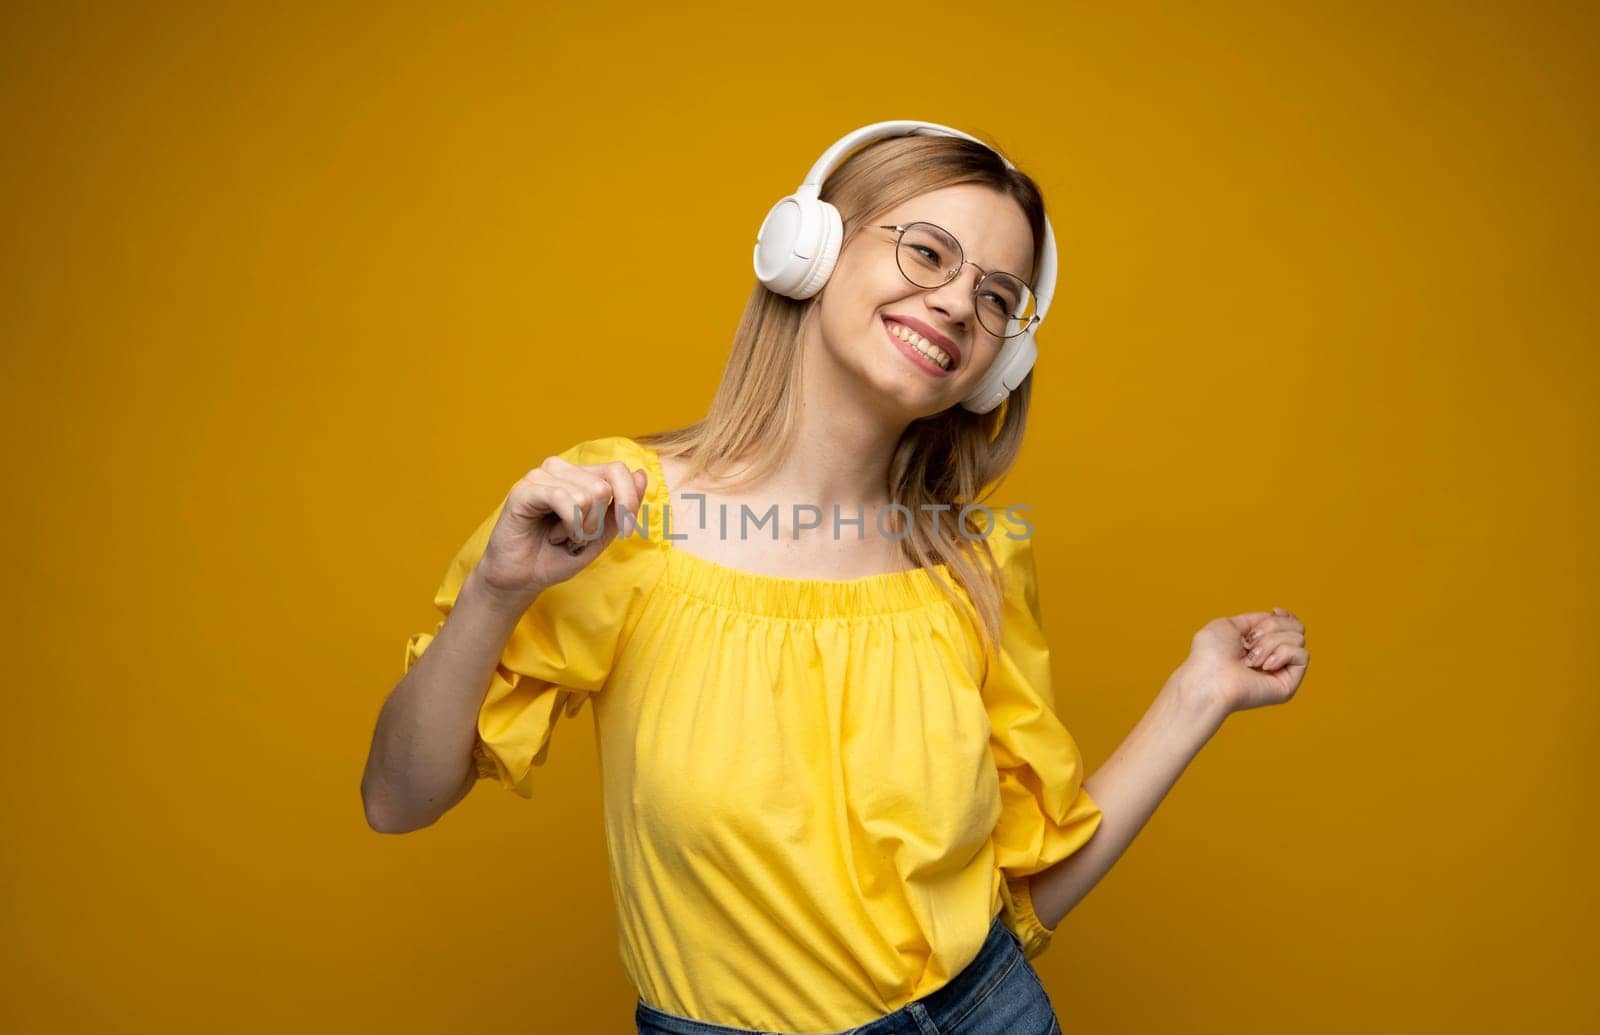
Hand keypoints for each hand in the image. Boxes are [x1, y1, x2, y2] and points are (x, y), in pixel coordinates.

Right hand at [474, 455, 649, 596]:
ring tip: (562, 537)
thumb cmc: (558, 555)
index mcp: (579, 475)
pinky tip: (554, 536)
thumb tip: (642, 474)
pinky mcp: (524, 489)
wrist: (523, 579)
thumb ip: (622, 506)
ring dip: (580, 529)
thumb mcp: (602, 534)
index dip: (629, 502)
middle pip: (603, 487)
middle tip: (577, 538)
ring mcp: (540, 476)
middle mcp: (560, 468)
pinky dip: (568, 526)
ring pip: (587, 495)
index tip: (628, 533)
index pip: (618, 470)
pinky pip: (564, 499)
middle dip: (597, 524)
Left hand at [1175, 607, 1309, 715]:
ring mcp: (1281, 670)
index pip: (1288, 625)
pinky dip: (1282, 654)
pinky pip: (1302, 655)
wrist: (1209, 679)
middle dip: (1272, 627)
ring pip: (1298, 638)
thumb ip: (1253, 619)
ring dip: (1270, 643)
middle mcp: (1272, 657)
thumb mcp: (1228, 625)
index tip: (1276, 611)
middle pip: (1296, 627)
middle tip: (1250, 643)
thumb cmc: (1210, 655)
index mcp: (1259, 645)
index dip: (1285, 616)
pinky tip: (1264, 666)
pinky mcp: (1289, 683)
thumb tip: (1275, 615)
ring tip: (1251, 660)